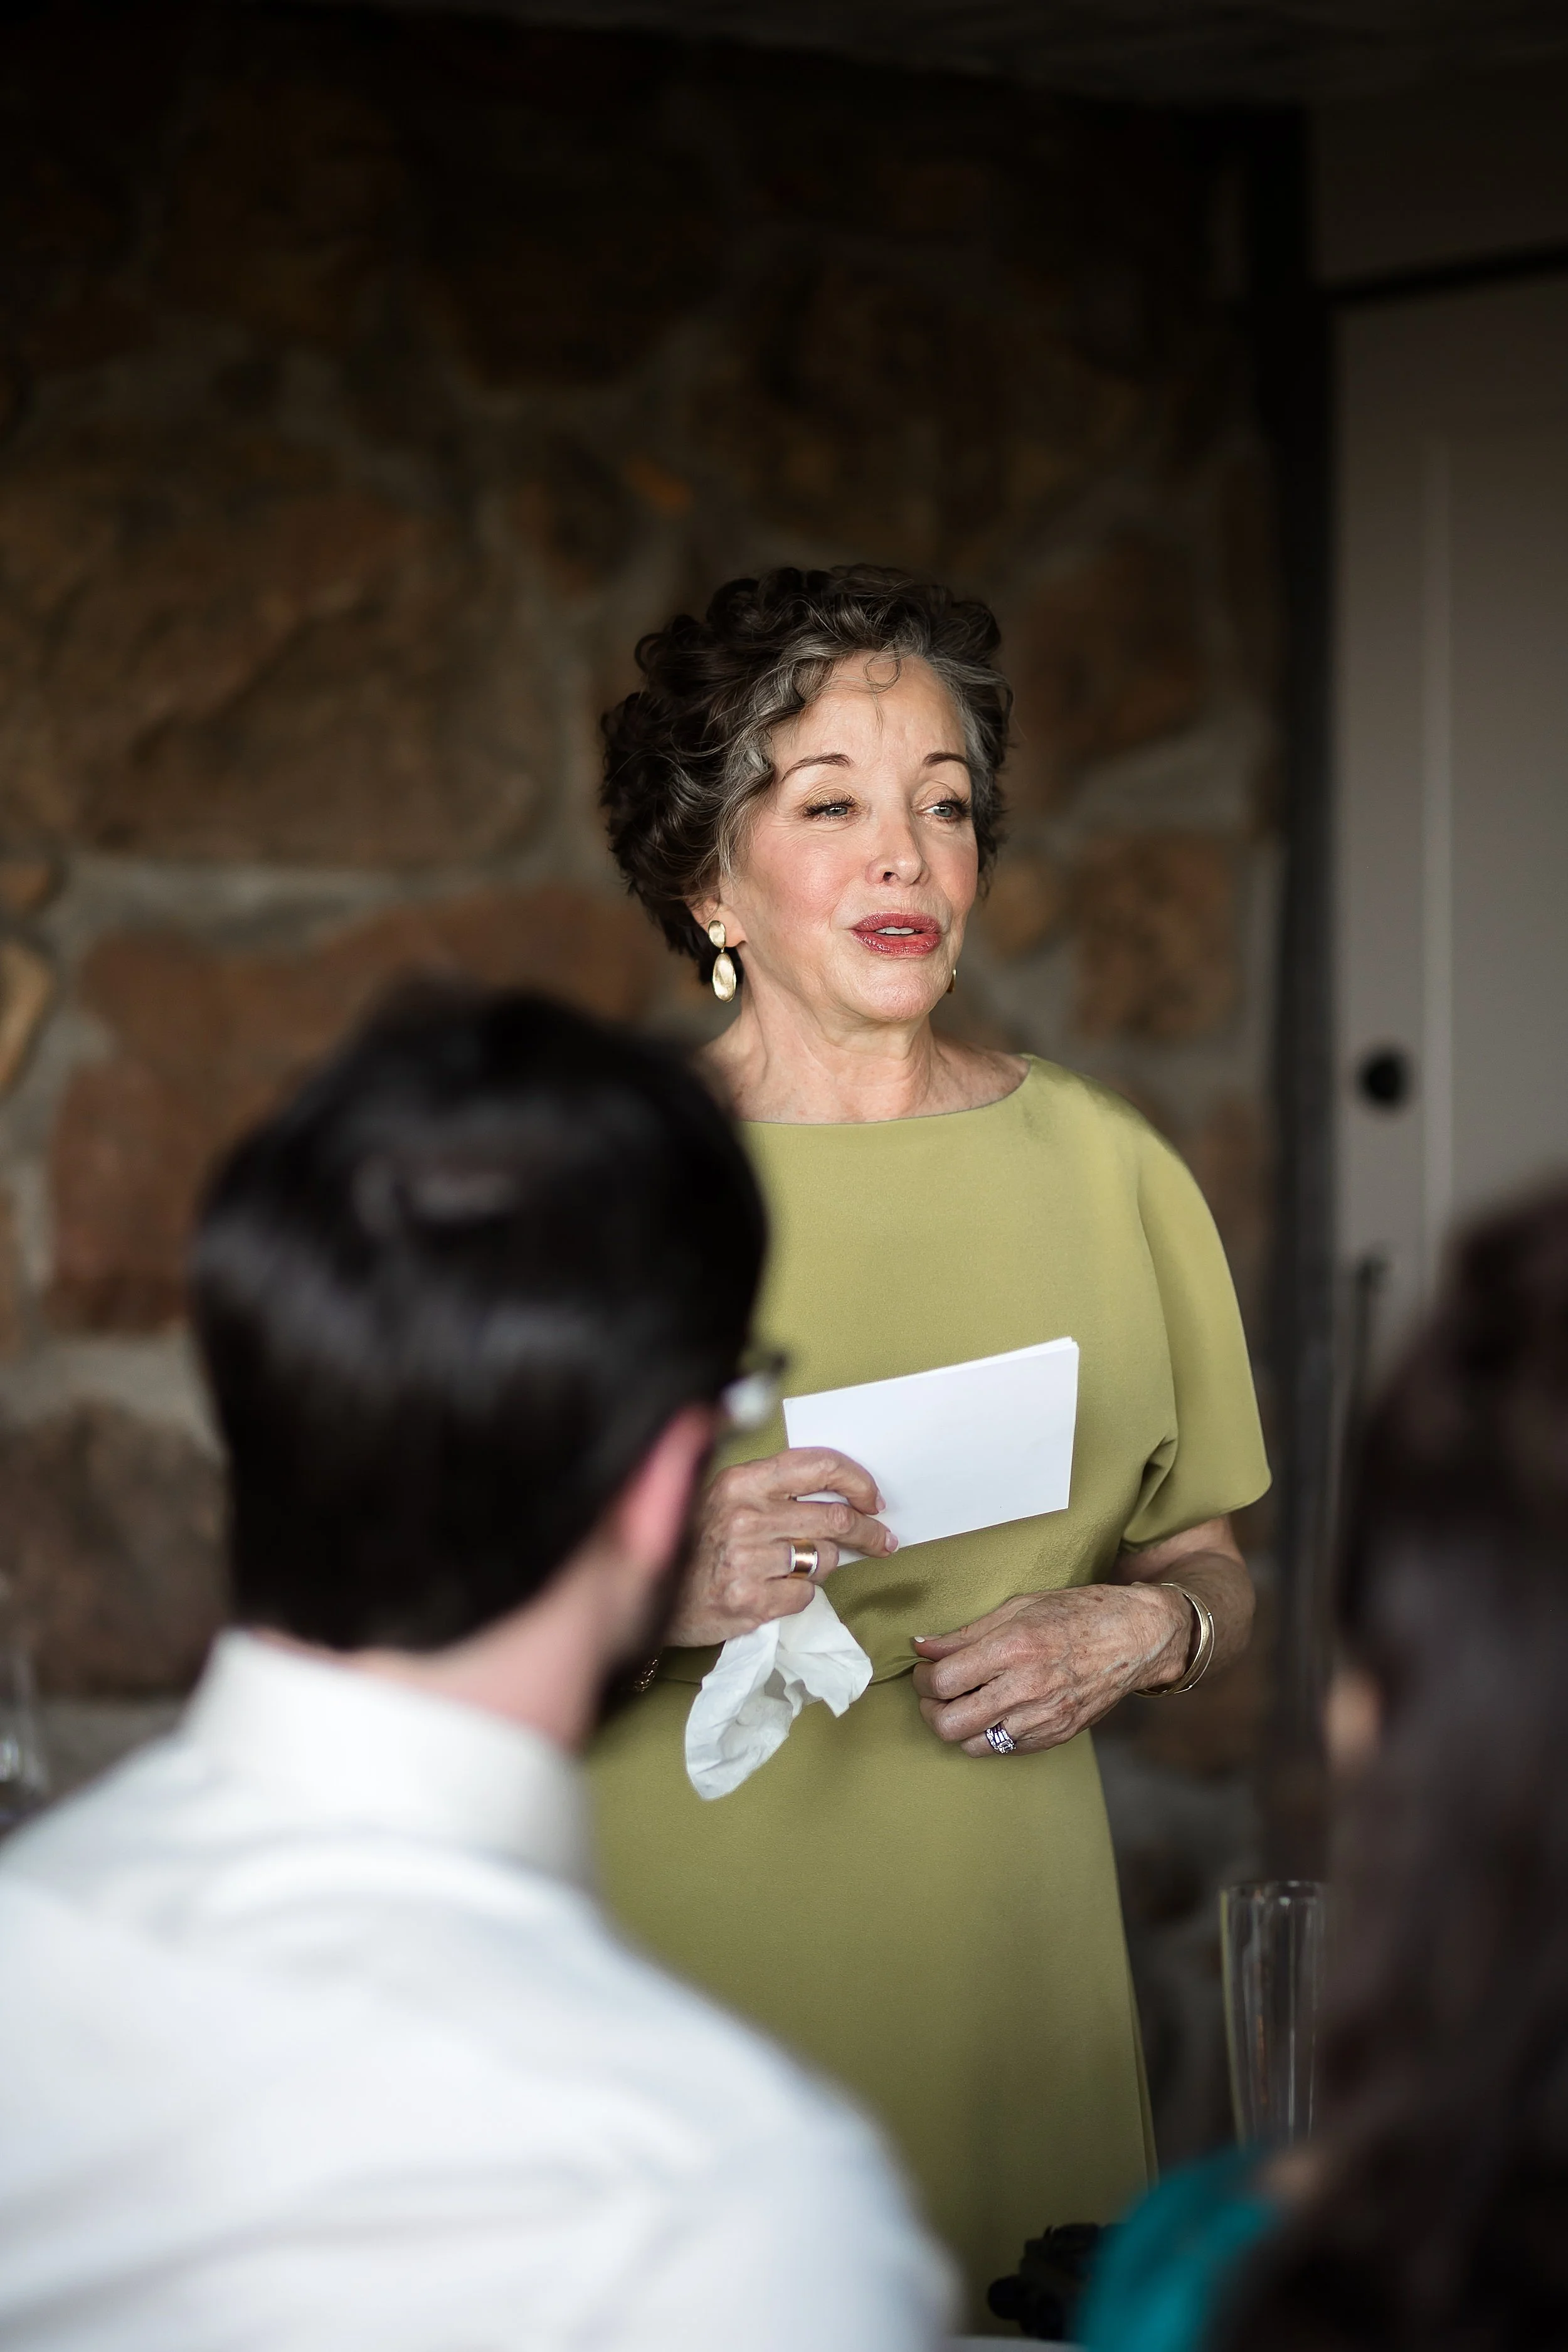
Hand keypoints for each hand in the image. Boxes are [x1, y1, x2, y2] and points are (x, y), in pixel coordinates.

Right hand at [667, 1448, 896, 1646]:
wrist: (653, 1598)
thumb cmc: (696, 1544)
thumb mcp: (725, 1498)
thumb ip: (773, 1490)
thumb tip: (839, 1491)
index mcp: (741, 1481)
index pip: (817, 1466)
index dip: (856, 1480)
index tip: (872, 1498)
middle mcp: (745, 1516)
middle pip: (835, 1519)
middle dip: (869, 1531)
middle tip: (882, 1540)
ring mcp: (747, 1562)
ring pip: (825, 1559)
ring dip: (824, 1564)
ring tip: (801, 1566)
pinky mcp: (751, 1602)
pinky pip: (806, 1594)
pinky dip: (800, 1593)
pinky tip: (775, 1590)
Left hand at [910, 1582, 1191, 1757]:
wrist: (1136, 1637)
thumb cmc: (1078, 1613)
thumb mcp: (1018, 1607)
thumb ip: (966, 1633)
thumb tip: (923, 1646)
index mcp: (1013, 1648)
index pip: (942, 1681)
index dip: (921, 1679)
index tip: (923, 1671)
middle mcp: (1026, 1688)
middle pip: (950, 1724)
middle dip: (929, 1710)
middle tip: (932, 1694)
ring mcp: (1043, 1718)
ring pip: (974, 1744)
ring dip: (957, 1726)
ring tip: (960, 1704)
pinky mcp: (1057, 1735)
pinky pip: (1005, 1750)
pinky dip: (989, 1736)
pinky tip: (992, 1713)